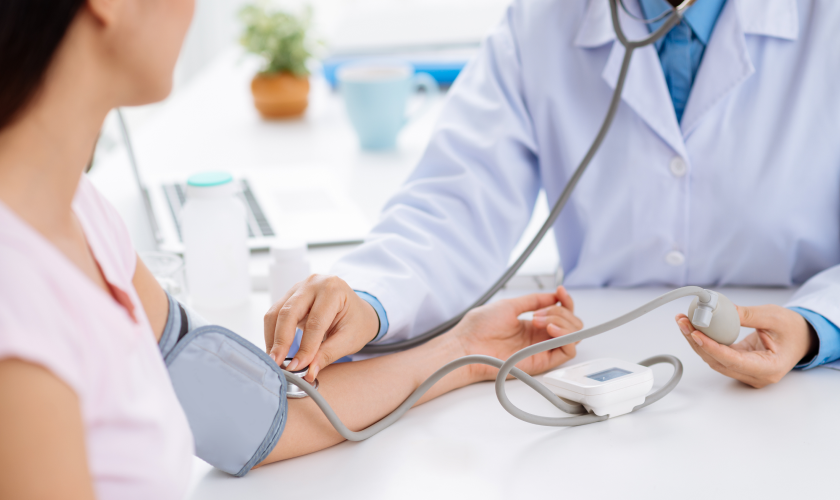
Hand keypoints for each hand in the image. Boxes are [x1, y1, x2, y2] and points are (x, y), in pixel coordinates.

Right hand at [264, 275, 379, 381]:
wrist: (358, 310)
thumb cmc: (357, 323)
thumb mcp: (349, 340)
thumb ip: (327, 355)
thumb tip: (307, 372)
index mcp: (334, 289)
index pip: (315, 322)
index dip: (305, 347)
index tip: (297, 367)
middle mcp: (314, 283)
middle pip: (289, 312)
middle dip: (281, 341)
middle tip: (277, 364)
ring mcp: (299, 287)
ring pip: (276, 312)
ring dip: (272, 338)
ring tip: (274, 361)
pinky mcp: (290, 296)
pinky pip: (275, 314)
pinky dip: (272, 333)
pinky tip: (275, 350)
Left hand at [451, 286, 583, 381]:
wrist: (467, 346)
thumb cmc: (479, 328)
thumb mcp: (509, 305)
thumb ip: (533, 301)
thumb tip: (553, 296)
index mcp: (532, 325)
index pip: (561, 313)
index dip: (566, 301)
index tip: (560, 291)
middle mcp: (540, 338)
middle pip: (572, 324)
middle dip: (562, 312)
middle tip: (538, 314)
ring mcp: (541, 349)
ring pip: (574, 337)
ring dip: (564, 322)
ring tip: (540, 320)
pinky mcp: (541, 362)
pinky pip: (568, 352)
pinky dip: (567, 338)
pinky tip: (550, 329)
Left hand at [675, 304, 814, 387]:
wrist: (801, 336)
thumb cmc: (793, 329)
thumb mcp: (774, 317)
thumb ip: (748, 315)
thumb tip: (722, 310)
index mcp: (769, 368)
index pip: (734, 361)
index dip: (712, 348)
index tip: (696, 334)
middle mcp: (756, 376)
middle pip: (719, 362)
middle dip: (698, 342)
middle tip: (683, 322)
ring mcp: (747, 373)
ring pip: (715, 360)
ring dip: (697, 341)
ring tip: (684, 322)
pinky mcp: (739, 366)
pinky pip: (718, 356)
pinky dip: (705, 342)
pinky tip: (693, 327)